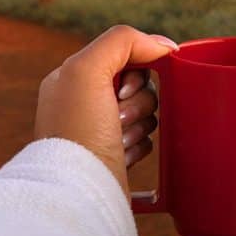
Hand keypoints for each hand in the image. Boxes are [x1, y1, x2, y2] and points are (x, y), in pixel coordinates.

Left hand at [35, 25, 176, 198]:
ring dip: (141, 123)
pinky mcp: (116, 156)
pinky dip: (141, 145)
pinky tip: (124, 154)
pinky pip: (146, 139)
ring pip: (147, 110)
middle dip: (140, 99)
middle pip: (140, 83)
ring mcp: (101, 131)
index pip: (123, 54)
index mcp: (72, 79)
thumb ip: (122, 41)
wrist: (79, 195)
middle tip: (120, 117)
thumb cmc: (77, 134)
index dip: (136, 68)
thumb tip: (163, 45)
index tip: (127, 88)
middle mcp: (84, 103)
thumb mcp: (87, 70)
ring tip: (120, 140)